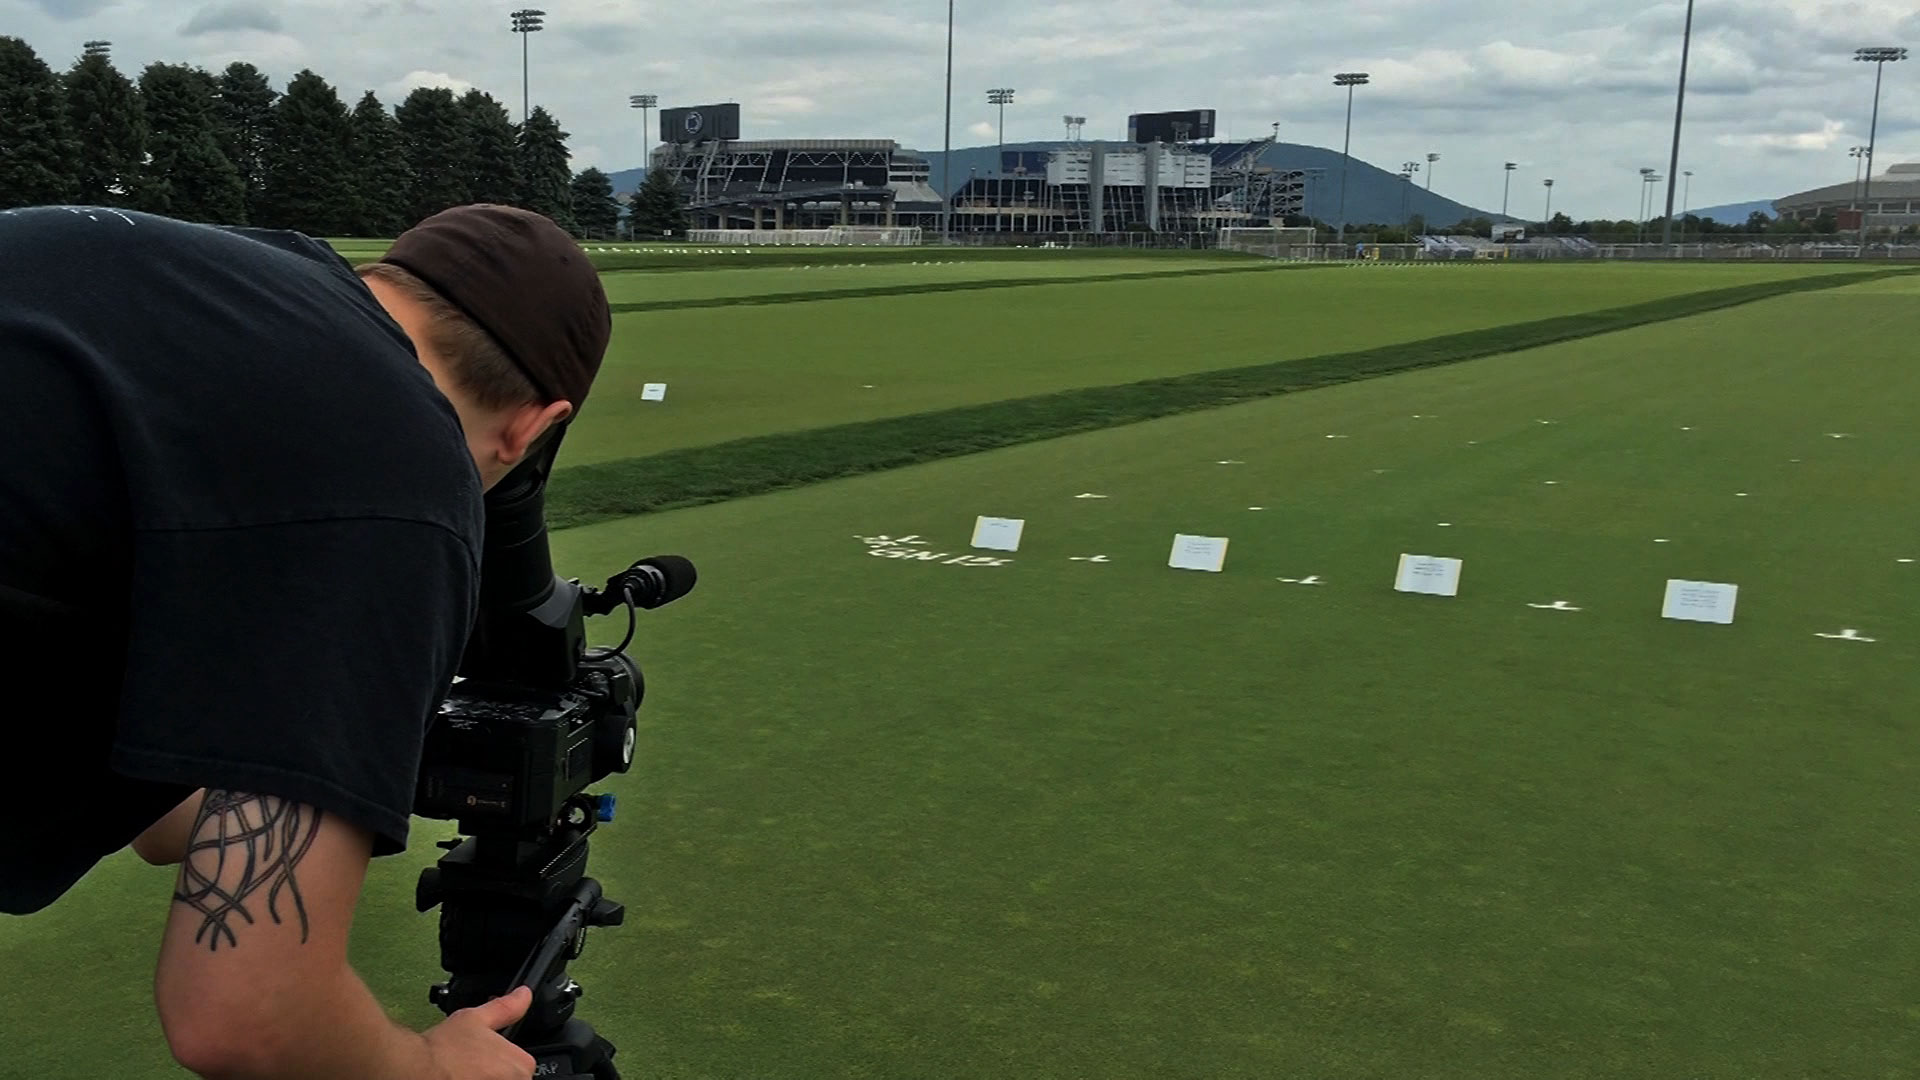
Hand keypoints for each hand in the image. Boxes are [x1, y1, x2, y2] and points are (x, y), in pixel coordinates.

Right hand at [423, 986, 537, 1079]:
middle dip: (491, 1074)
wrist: (414, 1070)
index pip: (521, 1066)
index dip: (499, 1061)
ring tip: (460, 1075)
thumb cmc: (443, 1050)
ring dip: (480, 1079)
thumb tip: (523, 995)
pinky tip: (456, 1079)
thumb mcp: (477, 1018)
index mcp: (520, 1067)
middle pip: (509, 1079)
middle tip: (469, 1068)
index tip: (483, 1060)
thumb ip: (506, 1007)